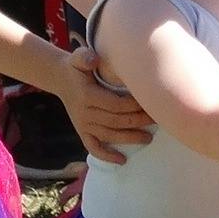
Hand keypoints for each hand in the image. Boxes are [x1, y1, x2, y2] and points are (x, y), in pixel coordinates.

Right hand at [54, 44, 152, 163]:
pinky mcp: (82, 132)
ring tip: (148, 138)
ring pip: (109, 135)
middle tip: (157, 120)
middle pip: (116, 121)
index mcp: (88, 96)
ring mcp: (83, 125)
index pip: (116, 105)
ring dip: (129, 138)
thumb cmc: (77, 68)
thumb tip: (93, 60)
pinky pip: (94, 147)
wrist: (61, 79)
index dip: (134, 106)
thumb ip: (84, 57)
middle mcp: (85, 113)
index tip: (150, 102)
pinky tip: (122, 161)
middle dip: (138, 122)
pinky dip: (107, 155)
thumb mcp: (78, 57)